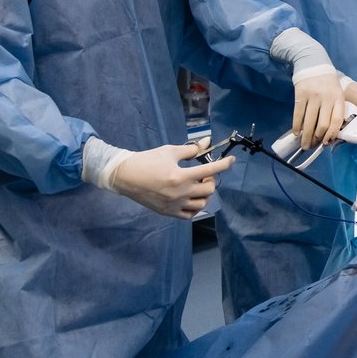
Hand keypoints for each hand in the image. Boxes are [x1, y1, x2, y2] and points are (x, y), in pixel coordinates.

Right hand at [111, 143, 231, 218]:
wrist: (125, 176)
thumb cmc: (147, 161)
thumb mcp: (170, 151)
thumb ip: (191, 149)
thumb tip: (207, 142)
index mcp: (181, 176)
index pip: (210, 170)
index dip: (224, 164)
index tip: (231, 160)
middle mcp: (180, 193)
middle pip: (209, 190)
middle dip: (211, 180)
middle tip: (204, 174)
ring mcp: (174, 205)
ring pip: (201, 204)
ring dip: (204, 194)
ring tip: (197, 186)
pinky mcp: (168, 212)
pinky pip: (189, 215)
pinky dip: (195, 207)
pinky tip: (191, 198)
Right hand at [294, 71, 346, 148]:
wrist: (313, 62)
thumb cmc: (327, 82)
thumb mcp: (336, 92)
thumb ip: (335, 108)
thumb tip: (328, 132)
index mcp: (338, 98)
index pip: (337, 120)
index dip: (331, 134)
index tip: (327, 143)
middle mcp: (327, 98)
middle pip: (322, 124)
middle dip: (317, 139)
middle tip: (312, 146)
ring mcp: (313, 96)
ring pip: (309, 122)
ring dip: (306, 136)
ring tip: (304, 144)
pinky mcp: (301, 94)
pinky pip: (298, 114)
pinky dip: (297, 126)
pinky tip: (296, 133)